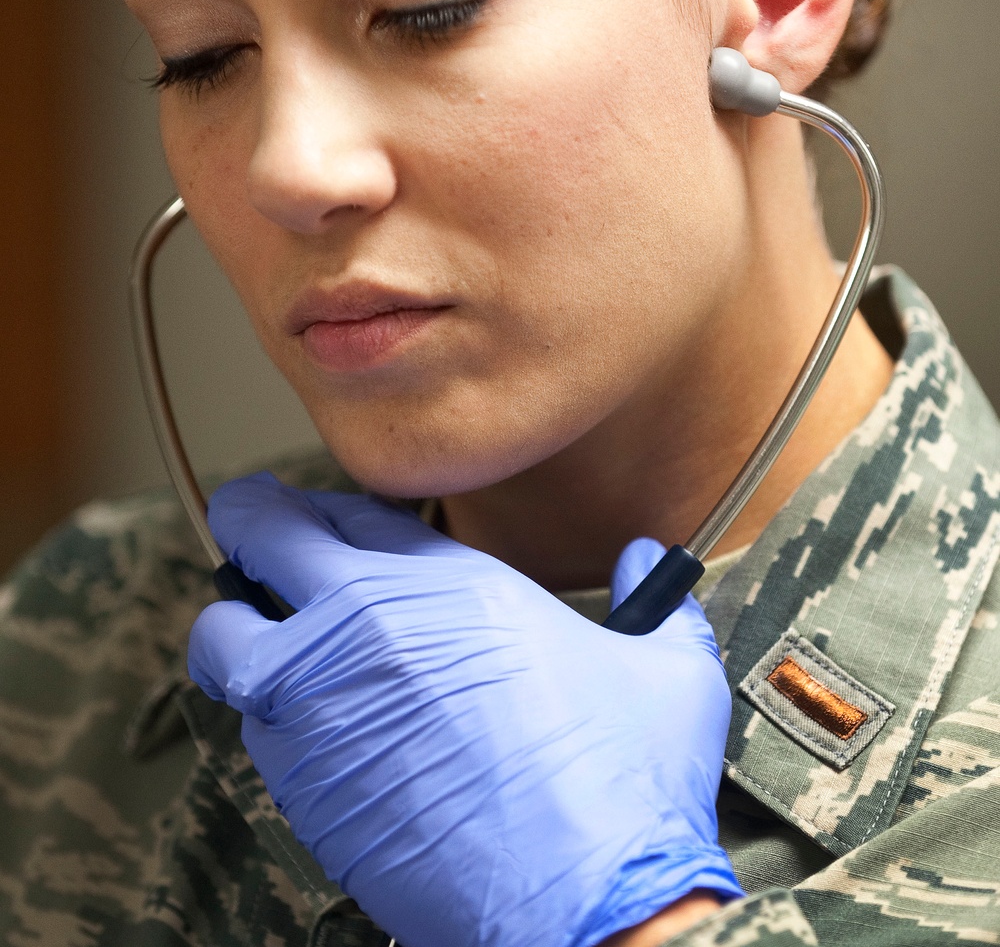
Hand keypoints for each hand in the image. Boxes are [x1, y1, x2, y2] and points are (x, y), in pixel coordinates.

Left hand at [188, 474, 741, 946]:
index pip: (345, 510)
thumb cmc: (620, 788)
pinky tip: (307, 728)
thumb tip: (643, 561)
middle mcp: (364, 629)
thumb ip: (651, 598)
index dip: (323, 508)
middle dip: (247, 526)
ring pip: (225, 638)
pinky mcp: (300, 789)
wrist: (580, 910)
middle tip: (249, 531)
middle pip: (259, 539)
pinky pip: (249, 725)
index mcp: (448, 586)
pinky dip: (262, 713)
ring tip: (261, 639)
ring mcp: (318, 707)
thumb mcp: (665, 671)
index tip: (321, 518)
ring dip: (238, 632)